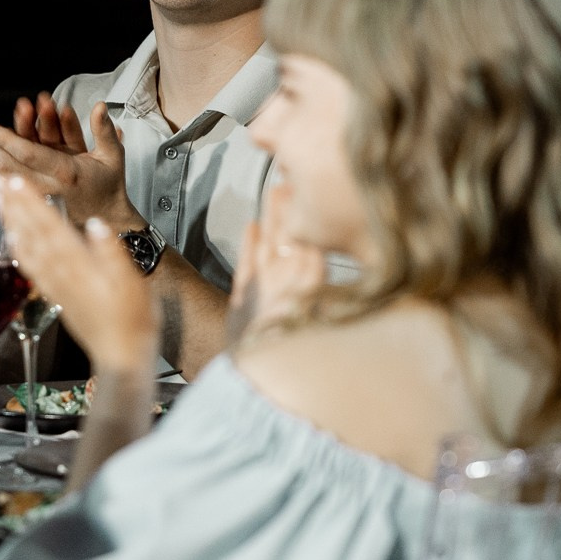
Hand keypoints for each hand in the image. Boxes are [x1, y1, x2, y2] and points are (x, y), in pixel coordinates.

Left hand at [0, 100, 138, 228]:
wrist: (109, 220)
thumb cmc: (108, 186)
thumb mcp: (113, 156)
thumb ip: (104, 131)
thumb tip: (100, 106)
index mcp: (66, 173)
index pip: (28, 153)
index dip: (5, 138)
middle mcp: (48, 188)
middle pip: (7, 166)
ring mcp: (38, 201)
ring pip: (2, 181)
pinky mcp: (31, 210)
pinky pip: (2, 198)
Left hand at [0, 177, 157, 375]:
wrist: (122, 355)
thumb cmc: (132, 319)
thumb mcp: (132, 282)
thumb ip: (111, 252)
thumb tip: (96, 225)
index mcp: (80, 266)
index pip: (51, 226)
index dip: (31, 203)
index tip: (16, 182)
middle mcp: (63, 273)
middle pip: (34, 234)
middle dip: (15, 207)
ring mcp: (56, 286)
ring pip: (29, 249)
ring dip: (13, 224)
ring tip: (0, 203)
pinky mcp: (56, 296)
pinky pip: (32, 270)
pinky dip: (20, 253)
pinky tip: (13, 242)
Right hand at [225, 179, 328, 347]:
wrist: (252, 378)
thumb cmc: (279, 350)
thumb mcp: (300, 310)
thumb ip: (306, 282)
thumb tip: (317, 255)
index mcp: (300, 284)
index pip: (306, 242)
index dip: (308, 218)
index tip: (310, 194)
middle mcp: (283, 282)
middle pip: (289, 237)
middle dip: (290, 209)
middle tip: (290, 181)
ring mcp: (263, 287)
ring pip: (270, 245)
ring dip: (273, 219)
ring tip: (274, 192)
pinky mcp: (243, 296)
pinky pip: (248, 264)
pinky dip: (250, 245)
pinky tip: (252, 226)